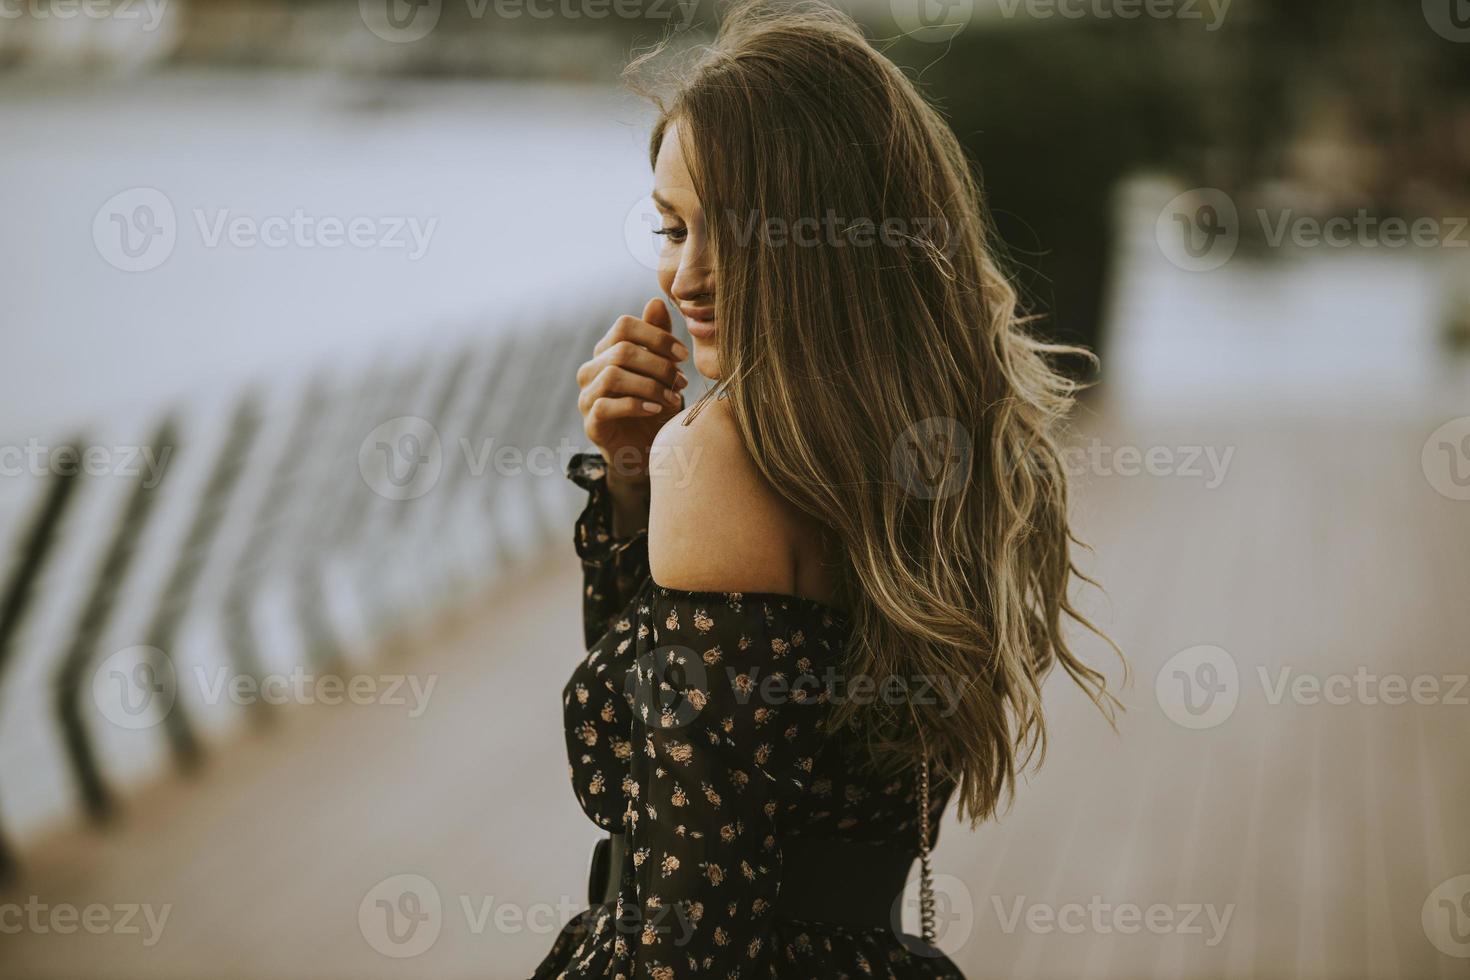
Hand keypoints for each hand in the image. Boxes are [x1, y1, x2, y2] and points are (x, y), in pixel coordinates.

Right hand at [577, 297, 688, 487]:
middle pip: (622, 350)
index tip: (683, 354)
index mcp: (607, 351)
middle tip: (681, 380)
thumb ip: (658, 338)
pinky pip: (606, 405)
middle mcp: (592, 370)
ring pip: (613, 375)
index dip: (656, 335)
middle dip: (658, 363)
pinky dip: (636, 405)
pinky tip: (656, 410)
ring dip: (650, 385)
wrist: (648, 451)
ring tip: (672, 399)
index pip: (624, 326)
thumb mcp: (664, 371)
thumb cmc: (656, 406)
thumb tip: (656, 301)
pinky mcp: (591, 423)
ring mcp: (587, 396)